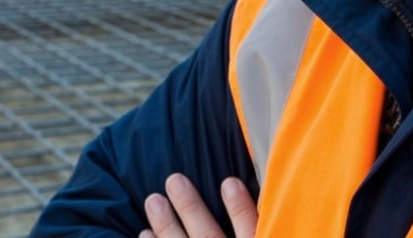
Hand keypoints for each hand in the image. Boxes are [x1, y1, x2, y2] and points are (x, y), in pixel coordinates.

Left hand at [140, 173, 257, 237]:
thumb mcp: (268, 234)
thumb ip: (264, 222)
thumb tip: (266, 193)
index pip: (250, 230)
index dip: (239, 208)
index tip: (228, 181)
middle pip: (209, 237)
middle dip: (191, 209)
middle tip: (174, 180)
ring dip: (166, 226)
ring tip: (153, 200)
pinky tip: (144, 233)